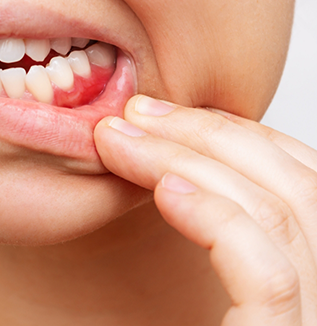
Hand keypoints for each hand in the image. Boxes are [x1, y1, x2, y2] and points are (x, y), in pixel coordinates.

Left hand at [94, 95, 316, 324]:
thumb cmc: (161, 322)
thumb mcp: (196, 277)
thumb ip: (205, 224)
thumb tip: (172, 166)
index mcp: (307, 270)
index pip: (297, 181)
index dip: (240, 134)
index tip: (172, 114)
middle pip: (290, 183)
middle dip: (206, 133)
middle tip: (136, 112)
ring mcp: (308, 321)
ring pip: (272, 212)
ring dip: (187, 159)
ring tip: (119, 138)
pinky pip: (267, 273)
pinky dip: (215, 219)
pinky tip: (164, 190)